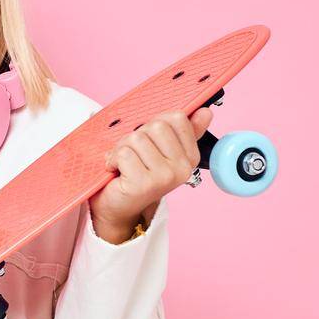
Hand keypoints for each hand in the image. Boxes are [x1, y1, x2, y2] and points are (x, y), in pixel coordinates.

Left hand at [89, 108, 212, 241]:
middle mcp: (182, 168)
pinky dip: (113, 159)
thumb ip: (183, 131)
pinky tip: (116, 170)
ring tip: (123, 163)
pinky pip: (124, 153)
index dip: (155, 124)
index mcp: (191, 157)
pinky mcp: (143, 184)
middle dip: (137, 135)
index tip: (149, 141)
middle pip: (156, 126)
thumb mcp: (162, 150)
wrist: (119, 206)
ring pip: (137, 138)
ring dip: (122, 148)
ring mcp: (164, 177)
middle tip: (133, 154)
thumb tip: (205, 112)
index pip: (176, 118)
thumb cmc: (139, 173)